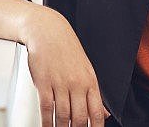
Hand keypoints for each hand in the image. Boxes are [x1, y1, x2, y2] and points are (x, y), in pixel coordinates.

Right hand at [22, 5, 110, 126]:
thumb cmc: (66, 49)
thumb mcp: (86, 68)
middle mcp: (76, 83)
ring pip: (63, 116)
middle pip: (79, 118)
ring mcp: (60, 83)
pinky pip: (47, 109)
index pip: (97, 112)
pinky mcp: (44, 83)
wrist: (48, 31)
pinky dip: (47, 123)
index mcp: (90, 80)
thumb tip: (104, 114)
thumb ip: (93, 93)